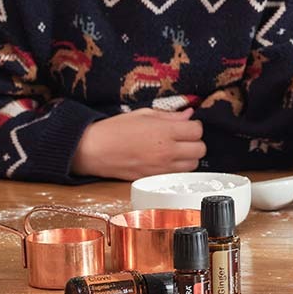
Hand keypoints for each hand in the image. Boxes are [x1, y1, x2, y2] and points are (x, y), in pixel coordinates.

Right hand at [71, 107, 204, 179]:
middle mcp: (166, 151)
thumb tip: (188, 114)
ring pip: (192, 166)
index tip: (186, 126)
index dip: (194, 127)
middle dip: (194, 142)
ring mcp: (160, 168)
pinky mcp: (153, 179)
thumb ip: (170, 116)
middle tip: (183, 138)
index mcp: (165, 132)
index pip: (197, 130)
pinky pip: (176, 176)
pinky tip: (166, 161)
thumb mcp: (143, 114)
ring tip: (175, 150)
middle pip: (200, 150)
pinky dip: (176, 169)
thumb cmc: (114, 129)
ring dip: (188, 157)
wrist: (92, 150)